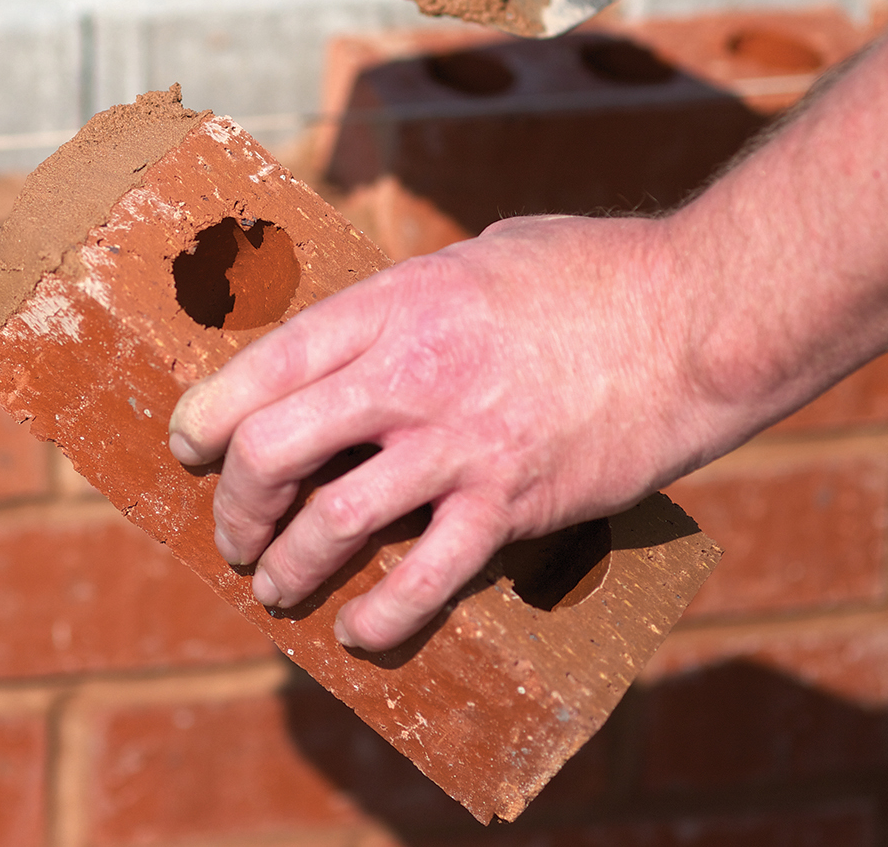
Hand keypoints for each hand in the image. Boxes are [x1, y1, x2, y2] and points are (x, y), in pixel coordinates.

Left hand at [167, 214, 739, 651]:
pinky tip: (361, 630)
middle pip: (275, 450)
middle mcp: (410, 375)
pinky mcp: (512, 503)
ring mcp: (458, 444)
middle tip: (233, 530)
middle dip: (236, 504)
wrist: (699, 315)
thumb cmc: (594, 270)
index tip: (188, 443)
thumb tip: (366, 335)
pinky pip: (426, 576)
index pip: (266, 365)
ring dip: (288, 567)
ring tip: (276, 588)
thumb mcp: (478, 258)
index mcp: (394, 302)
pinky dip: (383, 614)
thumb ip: (412, 300)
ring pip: (332, 523)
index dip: (208, 414)